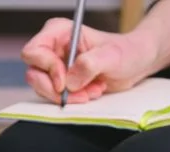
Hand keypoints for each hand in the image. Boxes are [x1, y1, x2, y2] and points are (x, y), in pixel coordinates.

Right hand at [21, 18, 154, 103]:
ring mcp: (54, 66)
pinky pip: (54, 96)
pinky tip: (89, 93)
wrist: (135, 63)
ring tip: (91, 91)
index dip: (47, 69)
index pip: (34, 52)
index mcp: (59, 32)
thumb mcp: (111, 56)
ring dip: (67, 96)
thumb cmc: (126, 52)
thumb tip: (70, 81)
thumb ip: (90, 64)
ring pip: (42, 88)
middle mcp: (52, 48)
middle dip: (57, 89)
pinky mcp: (60, 81)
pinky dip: (71, 100)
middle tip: (81, 93)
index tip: (65, 82)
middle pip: (34, 74)